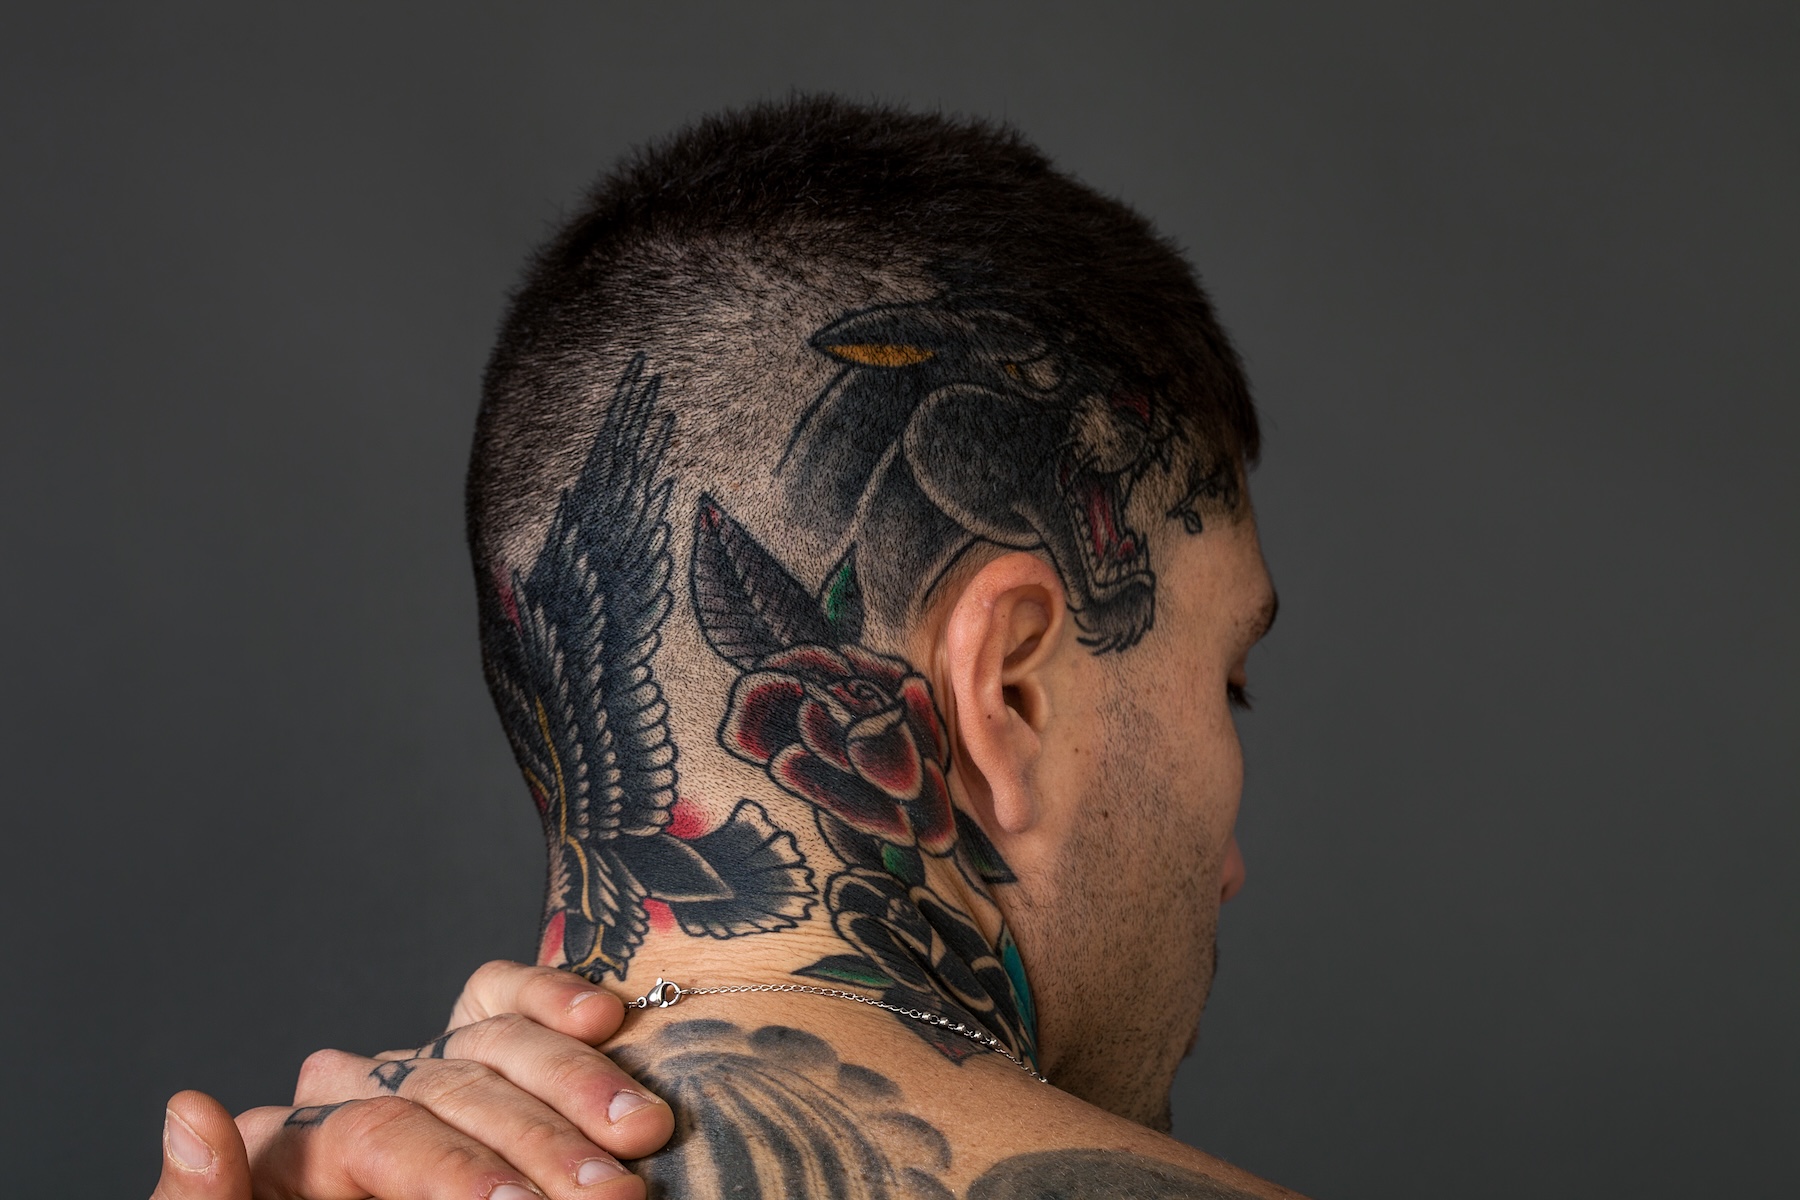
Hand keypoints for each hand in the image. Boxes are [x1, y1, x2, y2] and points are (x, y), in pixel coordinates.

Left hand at [150, 962, 672, 1199]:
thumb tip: (191, 1110)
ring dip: (578, 1084)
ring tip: (643, 1133)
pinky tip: (605, 1017)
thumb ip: (214, 1195)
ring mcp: (412, 1071)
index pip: (379, 1132)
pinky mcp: (466, 1057)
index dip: (457, 1170)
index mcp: (285, 1151)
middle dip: (544, 1144)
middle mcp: (345, 1094)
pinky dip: (553, 1000)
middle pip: (451, 1089)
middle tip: (612, 1197)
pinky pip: (503, 1004)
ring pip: (493, 1042)